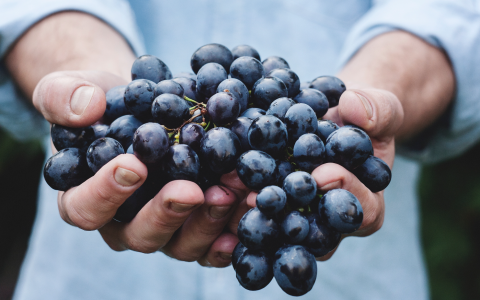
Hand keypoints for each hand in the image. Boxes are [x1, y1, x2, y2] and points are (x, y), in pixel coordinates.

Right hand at [34, 70, 243, 266]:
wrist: (140, 105)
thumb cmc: (101, 102)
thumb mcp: (70, 89)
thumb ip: (63, 97)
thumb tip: (87, 108)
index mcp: (85, 198)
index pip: (86, 208)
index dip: (106, 193)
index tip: (134, 165)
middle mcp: (124, 223)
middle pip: (140, 235)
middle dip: (167, 213)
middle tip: (191, 190)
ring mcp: (164, 228)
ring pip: (182, 243)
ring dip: (209, 221)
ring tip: (233, 191)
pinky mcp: (196, 224)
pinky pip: (214, 241)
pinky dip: (233, 230)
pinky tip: (252, 210)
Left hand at [209, 85, 403, 261]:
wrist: (334, 119)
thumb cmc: (362, 119)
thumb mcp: (380, 109)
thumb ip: (377, 110)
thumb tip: (354, 108)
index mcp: (365, 205)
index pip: (362, 211)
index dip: (345, 193)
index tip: (324, 173)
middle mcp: (329, 222)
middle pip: (314, 232)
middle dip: (290, 213)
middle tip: (264, 197)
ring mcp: (298, 218)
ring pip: (279, 229)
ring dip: (254, 213)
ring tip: (231, 193)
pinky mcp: (272, 208)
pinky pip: (256, 212)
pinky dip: (236, 201)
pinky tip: (215, 188)